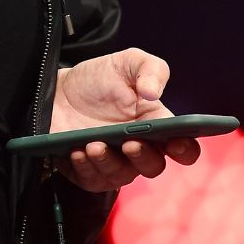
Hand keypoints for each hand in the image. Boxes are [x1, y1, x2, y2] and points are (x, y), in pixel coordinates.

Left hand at [50, 47, 201, 191]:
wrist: (57, 90)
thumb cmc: (98, 79)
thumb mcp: (127, 63)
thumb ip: (150, 69)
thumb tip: (153, 93)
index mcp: (156, 126)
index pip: (182, 147)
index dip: (185, 150)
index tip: (176, 142)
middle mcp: (138, 149)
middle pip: (152, 166)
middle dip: (144, 157)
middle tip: (130, 143)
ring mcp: (114, 163)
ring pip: (121, 176)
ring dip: (109, 162)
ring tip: (94, 144)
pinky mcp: (88, 172)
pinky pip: (92, 180)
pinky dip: (86, 168)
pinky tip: (77, 152)